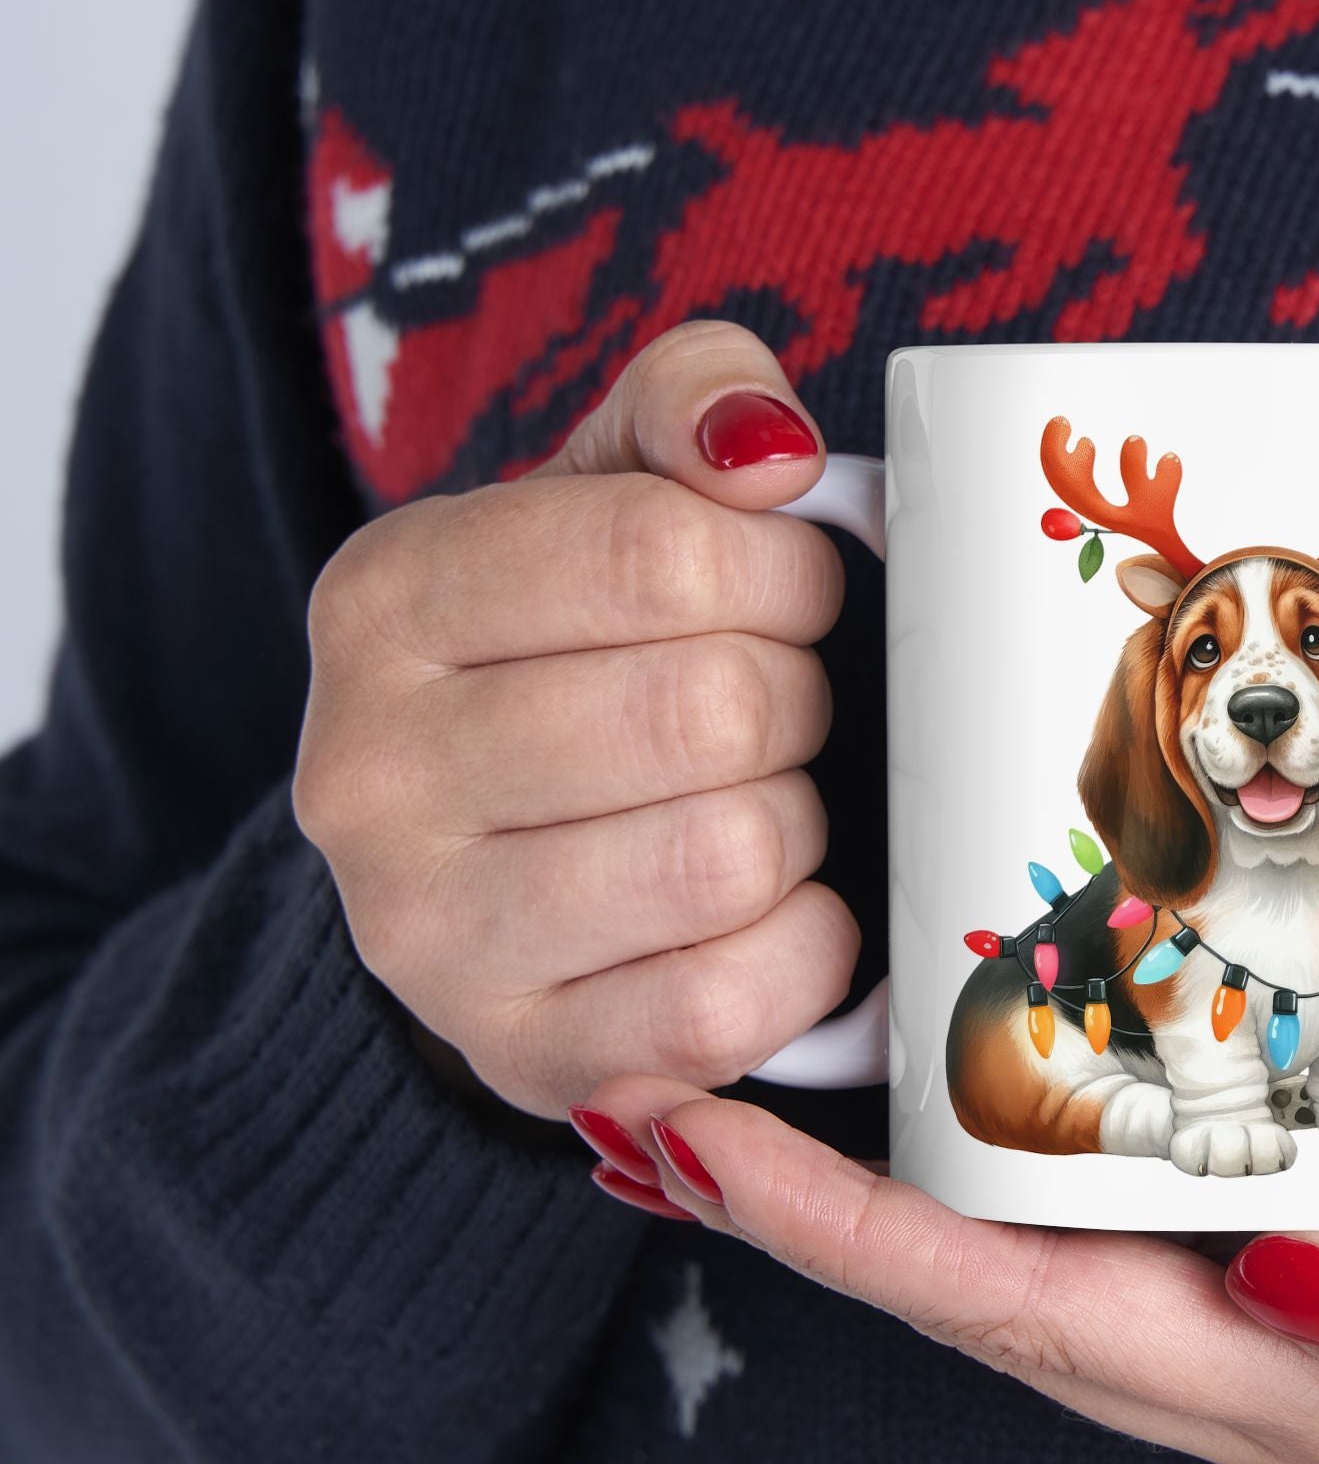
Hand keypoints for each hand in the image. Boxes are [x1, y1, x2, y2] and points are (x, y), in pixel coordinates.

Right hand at [294, 321, 857, 1116]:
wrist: (487, 865)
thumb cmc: (577, 658)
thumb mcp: (607, 493)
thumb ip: (689, 406)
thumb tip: (769, 449)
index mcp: (385, 601)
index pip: (660, 553)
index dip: (784, 572)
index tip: (792, 594)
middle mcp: (369, 774)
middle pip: (709, 710)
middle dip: (794, 701)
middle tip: (778, 709)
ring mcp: (429, 938)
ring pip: (727, 856)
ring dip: (796, 825)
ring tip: (761, 804)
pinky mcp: (524, 1057)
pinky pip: (730, 1001)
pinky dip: (803, 950)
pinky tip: (774, 911)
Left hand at [576, 1033, 1318, 1463]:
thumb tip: (1285, 1288)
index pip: (1031, 1319)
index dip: (855, 1243)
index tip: (700, 1144)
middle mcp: (1274, 1353)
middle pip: (994, 1287)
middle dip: (821, 1208)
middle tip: (669, 1086)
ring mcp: (1293, 1284)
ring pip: (1044, 1237)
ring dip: (897, 1168)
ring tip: (768, 1065)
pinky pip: (1130, 1177)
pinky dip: (1019, 1125)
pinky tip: (968, 1053)